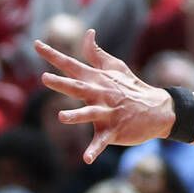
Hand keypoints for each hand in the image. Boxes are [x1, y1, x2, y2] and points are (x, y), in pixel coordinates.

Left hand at [36, 30, 174, 162]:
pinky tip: (85, 159)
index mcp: (96, 79)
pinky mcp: (114, 130)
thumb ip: (96, 53)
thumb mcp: (114, 66)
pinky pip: (102, 142)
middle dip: (62, 83)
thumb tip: (88, 33)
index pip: (71, 64)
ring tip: (62, 117)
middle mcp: (100, 94)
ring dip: (76, 116)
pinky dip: (94, 150)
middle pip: (78, 87)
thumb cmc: (131, 86)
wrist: (157, 109)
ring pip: (89, 114)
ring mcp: (107, 113)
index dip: (53, 55)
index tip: (36, 45)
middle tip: (45, 78)